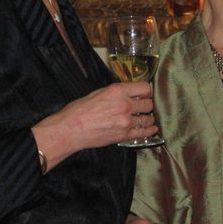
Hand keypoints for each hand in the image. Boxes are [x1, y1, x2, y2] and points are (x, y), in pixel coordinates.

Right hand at [31, 82, 157, 169]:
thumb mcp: (99, 92)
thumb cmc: (79, 110)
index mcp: (118, 91)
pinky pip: (143, 133)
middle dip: (146, 105)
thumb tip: (128, 93)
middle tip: (142, 108)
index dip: (145, 91)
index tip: (144, 94)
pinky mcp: (124, 135)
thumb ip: (116, 93)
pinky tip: (152, 129)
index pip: (145, 87)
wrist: (70, 129)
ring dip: (147, 119)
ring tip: (145, 119)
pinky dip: (149, 131)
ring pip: (148, 119)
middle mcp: (125, 105)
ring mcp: (126, 121)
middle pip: (148, 104)